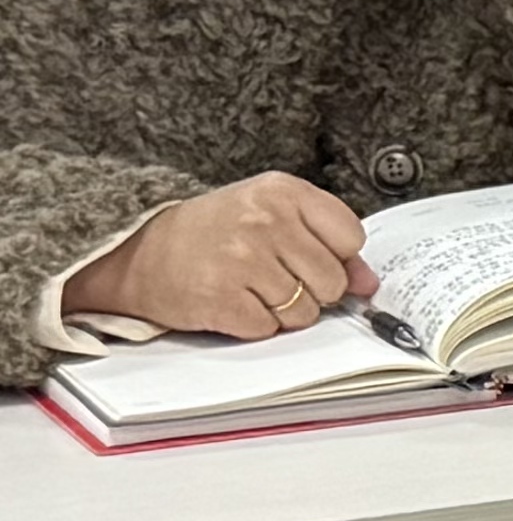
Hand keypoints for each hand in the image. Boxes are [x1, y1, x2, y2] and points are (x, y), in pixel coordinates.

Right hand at [62, 175, 375, 339]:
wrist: (137, 250)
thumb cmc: (211, 232)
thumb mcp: (271, 216)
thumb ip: (326, 243)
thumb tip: (368, 282)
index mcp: (283, 191)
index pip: (350, 237)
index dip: (336, 257)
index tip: (310, 256)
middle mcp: (265, 221)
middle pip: (332, 281)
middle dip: (310, 290)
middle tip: (273, 277)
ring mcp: (243, 260)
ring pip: (305, 312)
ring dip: (282, 311)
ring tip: (250, 288)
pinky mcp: (221, 298)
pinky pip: (268, 329)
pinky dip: (254, 325)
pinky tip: (233, 302)